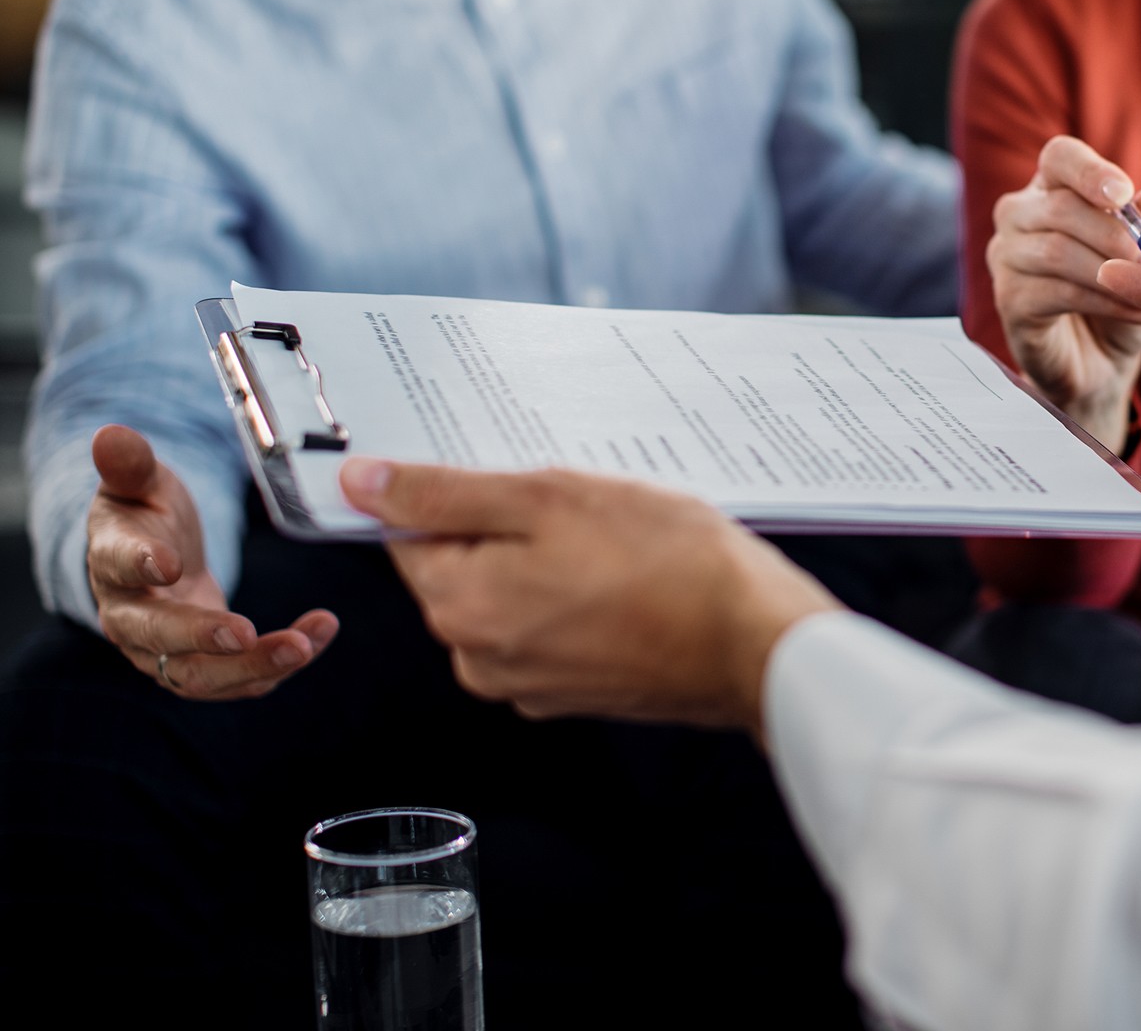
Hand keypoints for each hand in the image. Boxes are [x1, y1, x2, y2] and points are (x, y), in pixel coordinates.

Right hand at [86, 425, 336, 698]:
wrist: (156, 556)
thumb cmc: (147, 514)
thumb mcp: (141, 483)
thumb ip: (131, 464)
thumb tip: (111, 434)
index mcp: (111, 563)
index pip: (118, 566)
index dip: (140, 564)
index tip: (170, 561)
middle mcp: (130, 618)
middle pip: (158, 637)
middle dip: (202, 637)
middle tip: (246, 632)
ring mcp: (165, 651)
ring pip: (201, 675)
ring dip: (253, 666)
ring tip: (303, 646)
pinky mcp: (204, 666)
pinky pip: (241, 679)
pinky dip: (280, 665)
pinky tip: (319, 635)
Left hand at [339, 460, 841, 731]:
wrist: (754, 641)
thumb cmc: (669, 565)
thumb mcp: (551, 499)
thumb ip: (446, 495)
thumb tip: (362, 486)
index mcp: (460, 606)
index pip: (411, 533)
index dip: (454, 492)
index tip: (505, 474)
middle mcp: (479, 659)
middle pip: (462, 567)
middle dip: (510, 526)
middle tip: (575, 502)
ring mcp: (528, 684)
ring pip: (511, 595)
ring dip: (548, 561)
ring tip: (613, 539)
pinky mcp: (574, 692)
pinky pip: (551, 627)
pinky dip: (577, 597)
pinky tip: (627, 575)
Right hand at [985, 136, 1140, 449]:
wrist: (1101, 365)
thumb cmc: (1120, 299)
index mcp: (1051, 189)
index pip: (1060, 157)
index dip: (1090, 171)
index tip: (1124, 193)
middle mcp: (1018, 215)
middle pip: (1059, 207)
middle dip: (1115, 234)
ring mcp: (1006, 257)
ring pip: (1056, 251)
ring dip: (1114, 272)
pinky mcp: (1008, 300)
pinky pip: (1057, 293)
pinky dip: (1106, 302)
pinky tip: (1139, 314)